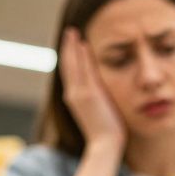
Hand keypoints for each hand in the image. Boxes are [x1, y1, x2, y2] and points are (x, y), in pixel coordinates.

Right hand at [59, 28, 125, 150]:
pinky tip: (84, 44)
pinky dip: (82, 57)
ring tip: (73, 32)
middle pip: (67, 65)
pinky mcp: (88, 95)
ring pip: (72, 65)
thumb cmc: (107, 131)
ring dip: (72, 47)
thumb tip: (102, 93)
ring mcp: (79, 94)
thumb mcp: (100, 110)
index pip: (71, 73)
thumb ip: (98, 98)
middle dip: (68, 47)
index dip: (70, 57)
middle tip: (69, 32)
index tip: (73, 43)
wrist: (106, 144)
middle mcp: (72, 94)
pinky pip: (84, 71)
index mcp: (75, 98)